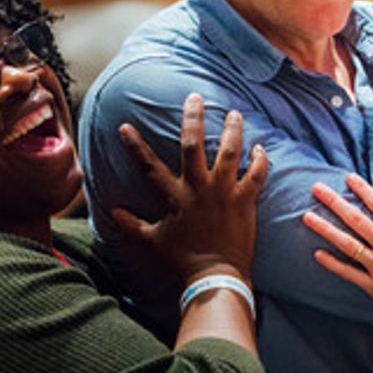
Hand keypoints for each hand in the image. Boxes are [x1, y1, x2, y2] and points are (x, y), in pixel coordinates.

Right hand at [113, 93, 268, 278]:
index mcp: (174, 195)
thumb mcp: (152, 241)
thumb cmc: (182, 259)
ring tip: (234, 113)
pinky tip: (261, 147)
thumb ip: (131, 224)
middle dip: (192, 118)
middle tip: (195, 97)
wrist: (215, 275)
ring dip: (232, 130)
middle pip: (192, 145)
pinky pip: (256, 175)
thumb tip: (112, 212)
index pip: (149, 165)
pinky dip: (260, 160)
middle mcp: (198, 188)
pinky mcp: (244, 201)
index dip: (135, 145)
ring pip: (229, 152)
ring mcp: (223, 193)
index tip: (125, 126)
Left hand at [303, 174, 372, 322]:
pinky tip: (317, 254)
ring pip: (346, 243)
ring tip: (307, 217)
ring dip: (325, 229)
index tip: (347, 177)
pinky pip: (348, 272)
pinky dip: (332, 263)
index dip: (362, 189)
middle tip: (316, 189)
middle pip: (355, 219)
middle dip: (334, 202)